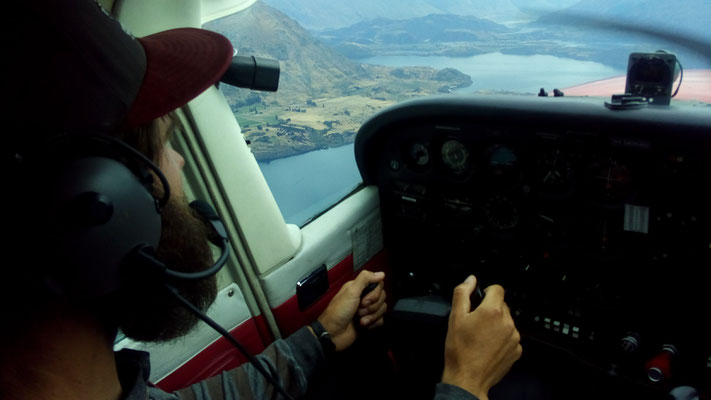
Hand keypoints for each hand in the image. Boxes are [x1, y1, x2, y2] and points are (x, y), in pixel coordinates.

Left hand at [316, 270, 386, 350]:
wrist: (333, 334)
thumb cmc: (338, 312)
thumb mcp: (350, 292)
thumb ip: (365, 279)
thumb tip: (381, 273)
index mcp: (358, 288)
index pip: (378, 284)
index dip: (375, 293)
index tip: (364, 300)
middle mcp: (363, 297)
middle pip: (382, 297)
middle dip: (372, 306)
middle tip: (359, 311)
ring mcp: (366, 310)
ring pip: (382, 308)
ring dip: (372, 316)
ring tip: (360, 320)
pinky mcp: (369, 321)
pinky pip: (381, 320)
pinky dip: (373, 324)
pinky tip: (364, 326)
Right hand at [441, 275, 521, 399]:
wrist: (468, 378)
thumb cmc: (460, 350)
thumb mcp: (455, 317)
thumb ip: (462, 293)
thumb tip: (470, 280)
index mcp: (493, 311)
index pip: (497, 288)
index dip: (486, 292)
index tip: (478, 302)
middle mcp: (507, 322)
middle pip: (502, 305)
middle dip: (490, 310)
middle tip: (475, 322)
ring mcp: (514, 337)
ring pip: (506, 321)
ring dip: (496, 324)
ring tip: (481, 336)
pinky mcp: (517, 350)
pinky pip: (510, 336)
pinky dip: (501, 338)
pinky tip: (488, 346)